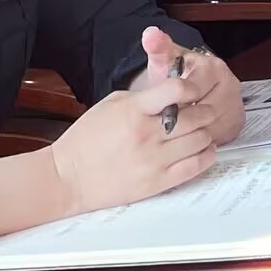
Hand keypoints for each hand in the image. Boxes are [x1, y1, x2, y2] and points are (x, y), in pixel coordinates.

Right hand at [50, 74, 223, 216]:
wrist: (65, 179)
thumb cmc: (85, 139)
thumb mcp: (112, 105)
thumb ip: (145, 96)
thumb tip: (174, 90)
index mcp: (134, 111)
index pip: (177, 89)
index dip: (191, 87)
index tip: (192, 91)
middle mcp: (146, 135)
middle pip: (196, 116)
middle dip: (204, 109)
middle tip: (202, 110)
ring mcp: (153, 161)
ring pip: (200, 140)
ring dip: (205, 132)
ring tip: (199, 131)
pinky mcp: (156, 183)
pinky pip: (195, 166)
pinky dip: (205, 155)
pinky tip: (202, 149)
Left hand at [127, 28, 242, 148]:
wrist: (196, 88)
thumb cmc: (179, 76)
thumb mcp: (167, 62)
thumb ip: (158, 48)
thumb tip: (150, 33)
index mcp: (213, 68)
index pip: (191, 90)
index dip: (173, 101)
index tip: (162, 105)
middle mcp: (229, 85)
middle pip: (200, 110)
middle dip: (181, 118)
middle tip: (165, 120)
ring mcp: (234, 105)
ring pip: (207, 127)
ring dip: (188, 132)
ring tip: (174, 127)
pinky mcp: (235, 123)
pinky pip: (214, 138)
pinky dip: (197, 140)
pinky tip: (185, 136)